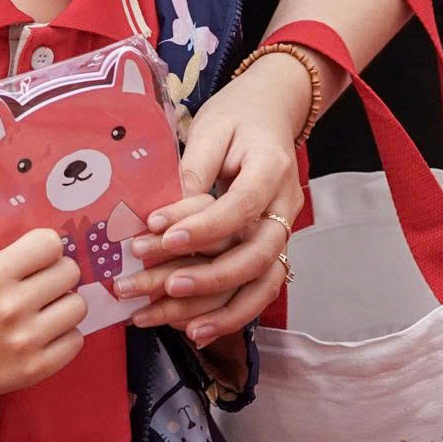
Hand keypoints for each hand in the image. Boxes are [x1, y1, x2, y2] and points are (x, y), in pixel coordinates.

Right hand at [0, 220, 85, 401]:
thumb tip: (3, 201)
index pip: (51, 244)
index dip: (47, 248)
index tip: (39, 257)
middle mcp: (12, 306)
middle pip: (70, 272)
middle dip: (59, 274)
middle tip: (45, 282)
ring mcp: (26, 340)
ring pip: (78, 306)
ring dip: (65, 305)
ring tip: (47, 308)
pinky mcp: (37, 368)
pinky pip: (76, 340)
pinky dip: (65, 336)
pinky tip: (46, 333)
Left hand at [134, 53, 305, 346]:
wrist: (272, 112)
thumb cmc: (238, 116)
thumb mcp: (212, 128)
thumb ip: (192, 169)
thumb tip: (165, 213)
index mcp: (272, 168)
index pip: (241, 206)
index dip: (202, 227)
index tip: (159, 234)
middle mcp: (286, 207)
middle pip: (256, 256)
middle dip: (205, 278)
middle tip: (156, 286)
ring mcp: (284, 233)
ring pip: (259, 285)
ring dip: (213, 310)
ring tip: (163, 320)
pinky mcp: (273, 251)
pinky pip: (257, 293)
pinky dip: (228, 316)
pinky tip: (192, 329)